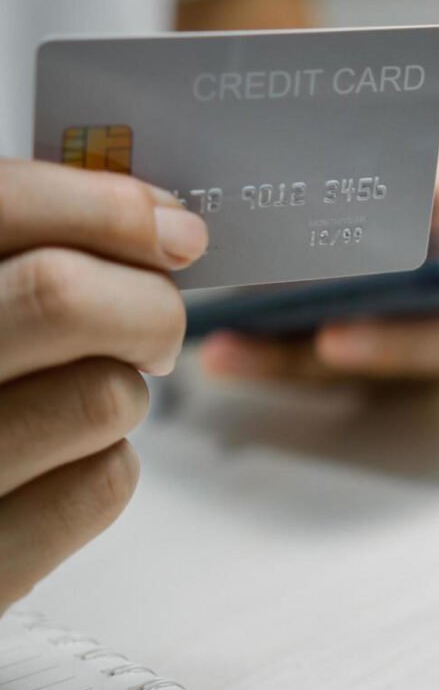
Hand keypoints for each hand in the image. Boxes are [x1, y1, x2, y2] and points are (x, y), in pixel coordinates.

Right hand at [0, 159, 207, 614]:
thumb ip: (19, 254)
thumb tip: (158, 219)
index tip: (168, 226)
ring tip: (84, 396)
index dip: (104, 205)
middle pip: (62, 295)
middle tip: (153, 322)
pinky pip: (103, 484)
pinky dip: (105, 462)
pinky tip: (62, 461)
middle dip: (146, 300)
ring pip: (104, 394)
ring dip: (124, 389)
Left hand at [200, 127, 438, 381]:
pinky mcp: (334, 340)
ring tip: (235, 350)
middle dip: (389, 345)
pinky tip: (220, 350)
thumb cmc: (397, 147)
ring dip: (296, 360)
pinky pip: (304, 358)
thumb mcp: (434, 150)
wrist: (323, 145)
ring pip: (361, 359)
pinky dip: (261, 355)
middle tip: (338, 340)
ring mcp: (396, 330)